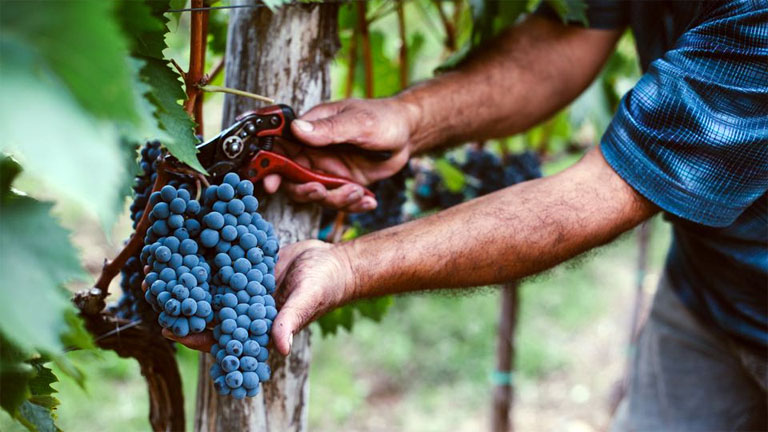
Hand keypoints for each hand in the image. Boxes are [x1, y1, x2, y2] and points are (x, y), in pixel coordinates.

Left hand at [142, 240, 354, 354]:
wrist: (335, 261)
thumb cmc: (326, 286)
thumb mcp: (307, 301)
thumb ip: (290, 321)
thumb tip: (282, 348)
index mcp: (253, 325)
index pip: (217, 336)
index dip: (192, 334)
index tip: (168, 327)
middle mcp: (241, 306)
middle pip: (202, 306)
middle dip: (176, 298)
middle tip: (150, 284)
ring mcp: (239, 284)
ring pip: (205, 280)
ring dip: (182, 270)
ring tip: (157, 257)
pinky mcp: (242, 262)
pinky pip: (218, 256)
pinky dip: (201, 246)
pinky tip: (182, 232)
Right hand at [262, 98, 416, 211]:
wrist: (407, 133)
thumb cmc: (383, 118)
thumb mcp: (357, 122)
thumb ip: (328, 128)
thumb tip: (297, 129)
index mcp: (311, 131)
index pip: (281, 149)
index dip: (272, 168)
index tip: (272, 183)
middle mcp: (315, 153)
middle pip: (294, 179)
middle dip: (306, 191)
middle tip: (321, 190)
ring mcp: (329, 170)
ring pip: (318, 195)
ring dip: (336, 199)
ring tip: (357, 191)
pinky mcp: (344, 183)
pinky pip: (340, 201)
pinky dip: (353, 205)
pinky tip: (368, 201)